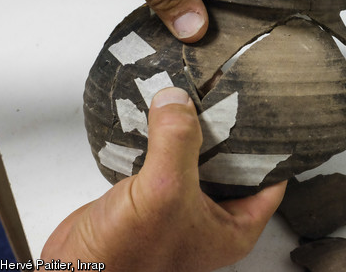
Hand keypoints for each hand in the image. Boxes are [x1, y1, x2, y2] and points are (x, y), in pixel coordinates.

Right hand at [41, 88, 285, 271]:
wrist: (75, 269)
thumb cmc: (126, 254)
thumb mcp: (164, 191)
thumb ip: (176, 141)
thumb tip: (178, 98)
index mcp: (235, 226)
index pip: (270, 178)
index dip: (270, 144)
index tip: (266, 110)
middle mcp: (213, 215)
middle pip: (234, 161)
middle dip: (229, 129)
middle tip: (229, 92)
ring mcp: (183, 204)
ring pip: (200, 156)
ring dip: (195, 129)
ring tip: (198, 92)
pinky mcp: (154, 195)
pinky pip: (169, 156)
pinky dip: (166, 136)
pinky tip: (164, 111)